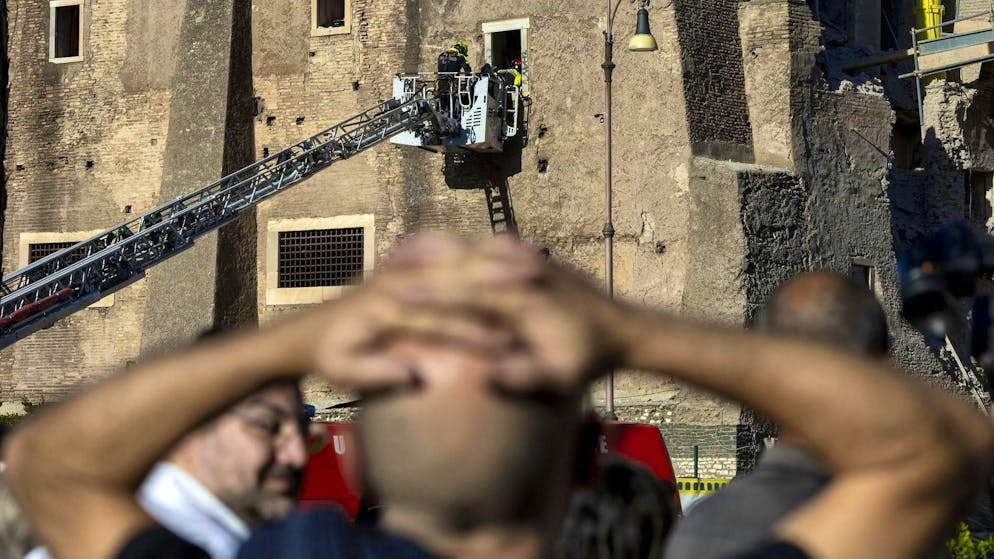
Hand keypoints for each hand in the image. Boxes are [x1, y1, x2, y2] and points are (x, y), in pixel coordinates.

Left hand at [283, 234, 544, 390]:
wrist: (314, 329)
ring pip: (456, 256)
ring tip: (534, 262)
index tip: (509, 345)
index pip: (437, 321)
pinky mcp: (405, 260)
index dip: (474, 334)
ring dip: (494, 257)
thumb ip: (376, 373)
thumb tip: (411, 374)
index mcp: (383, 309)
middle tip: (538, 288)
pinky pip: (447, 246)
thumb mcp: (344, 372)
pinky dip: (477, 246)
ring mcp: (400, 265)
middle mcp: (394, 280)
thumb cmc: (333, 355)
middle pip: (455, 279)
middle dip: (496, 283)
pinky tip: (508, 247)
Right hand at [394, 239, 630, 392]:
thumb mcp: (561, 376)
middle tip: (380, 274)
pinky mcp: (529, 259)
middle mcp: (524, 271)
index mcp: (526, 298)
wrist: (624, 329)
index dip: (430, 295)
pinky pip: (487, 246)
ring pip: (472, 248)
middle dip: (421, 270)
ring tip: (396, 257)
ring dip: (436, 252)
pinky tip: (436, 251)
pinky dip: (459, 247)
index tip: (395, 299)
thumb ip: (525, 375)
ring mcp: (528, 260)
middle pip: (462, 264)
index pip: (468, 291)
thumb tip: (486, 376)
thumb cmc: (588, 358)